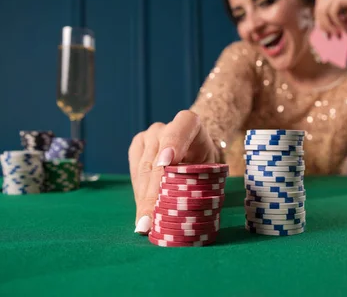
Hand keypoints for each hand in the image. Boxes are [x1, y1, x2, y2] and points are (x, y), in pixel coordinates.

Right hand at [128, 110, 218, 234]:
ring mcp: (148, 136)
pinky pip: (135, 173)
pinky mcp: (137, 147)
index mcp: (189, 123)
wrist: (195, 148)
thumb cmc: (205, 161)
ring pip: (143, 170)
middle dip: (153, 193)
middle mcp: (165, 127)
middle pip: (157, 160)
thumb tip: (190, 210)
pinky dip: (139, 195)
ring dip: (143, 199)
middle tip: (151, 219)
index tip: (166, 164)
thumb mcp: (211, 168)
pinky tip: (142, 213)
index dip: (173, 145)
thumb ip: (202, 180)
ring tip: (144, 224)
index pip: (180, 130)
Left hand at [313, 0, 346, 38]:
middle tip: (328, 36)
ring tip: (337, 35)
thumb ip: (340, 21)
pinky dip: (337, 23)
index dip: (320, 18)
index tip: (324, 33)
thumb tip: (328, 32)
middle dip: (321, 22)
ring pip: (323, 9)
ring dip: (328, 25)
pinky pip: (332, 11)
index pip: (322, 5)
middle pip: (319, 5)